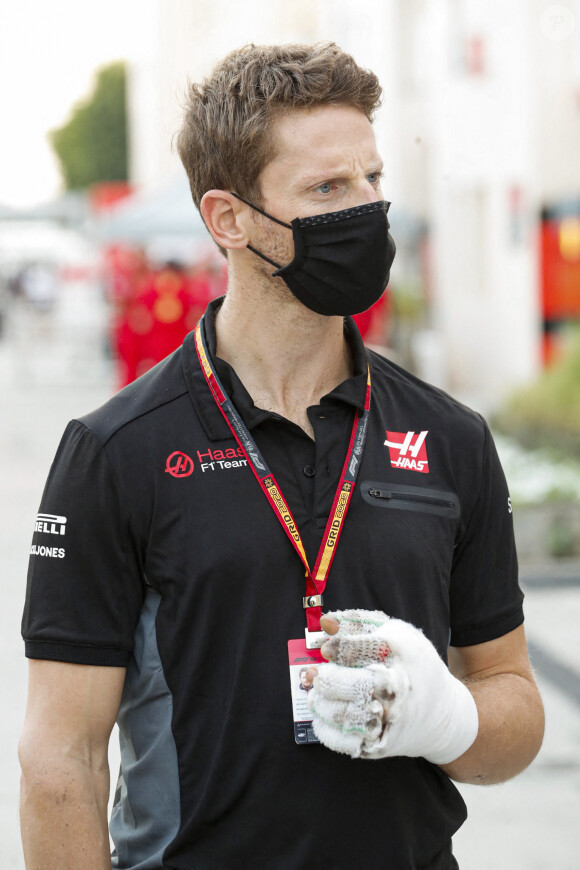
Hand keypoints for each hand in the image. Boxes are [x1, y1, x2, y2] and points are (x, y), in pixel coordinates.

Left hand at [307, 609, 478, 762]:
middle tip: (317, 675)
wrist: (443, 714)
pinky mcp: (381, 743)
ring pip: (343, 714)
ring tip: (317, 694)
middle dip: (325, 679)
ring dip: (320, 703)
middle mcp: (396, 687)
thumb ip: (358, 623)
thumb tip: (325, 623)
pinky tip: (322, 715)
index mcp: (400, 653)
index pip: (358, 649)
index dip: (336, 648)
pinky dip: (325, 728)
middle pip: (351, 684)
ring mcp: (389, 718)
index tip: (326, 650)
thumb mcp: (396, 634)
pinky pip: (344, 740)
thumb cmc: (413, 664)